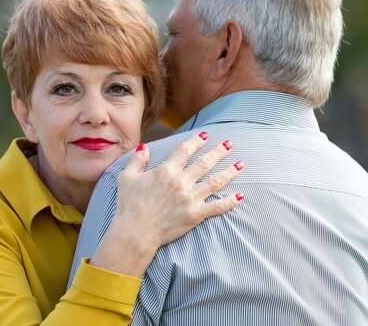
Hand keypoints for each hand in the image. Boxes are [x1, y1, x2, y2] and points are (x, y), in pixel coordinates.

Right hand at [89, 132, 242, 277]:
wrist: (135, 232)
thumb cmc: (129, 206)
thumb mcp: (127, 178)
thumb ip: (137, 160)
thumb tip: (144, 147)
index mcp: (166, 170)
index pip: (185, 150)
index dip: (197, 141)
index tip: (206, 135)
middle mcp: (181, 182)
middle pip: (205, 162)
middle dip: (219, 151)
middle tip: (230, 144)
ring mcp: (190, 198)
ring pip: (215, 181)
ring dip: (230, 172)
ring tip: (240, 165)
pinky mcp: (195, 215)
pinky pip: (217, 207)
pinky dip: (230, 201)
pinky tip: (240, 196)